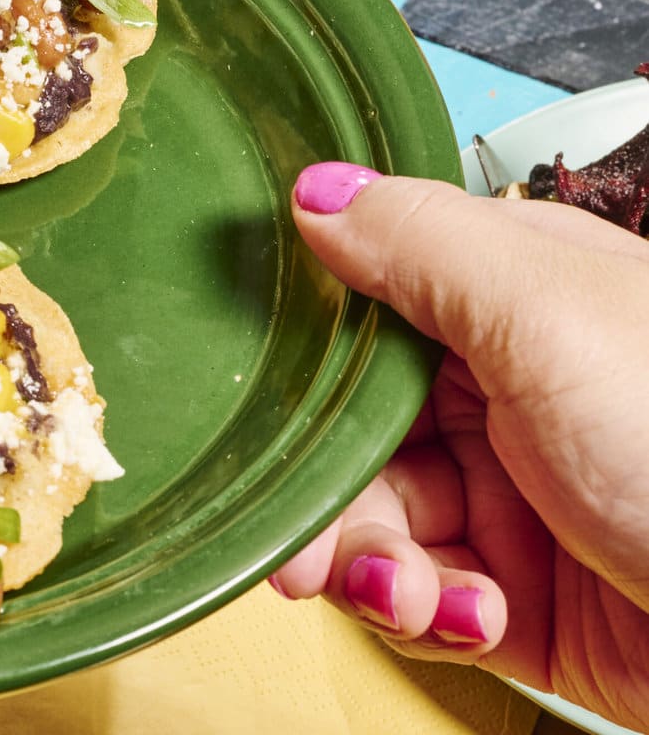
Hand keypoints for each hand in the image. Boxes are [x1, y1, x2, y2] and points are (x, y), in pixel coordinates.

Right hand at [270, 162, 648, 730]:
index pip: (365, 309)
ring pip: (367, 522)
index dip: (302, 358)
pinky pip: (413, 600)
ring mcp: (507, 499)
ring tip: (406, 593)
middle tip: (306, 542)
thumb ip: (423, 245)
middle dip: (323, 491)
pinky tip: (466, 616)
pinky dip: (422, 615)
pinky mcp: (512, 596)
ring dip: (369, 566)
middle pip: (348, 430)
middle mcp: (501, 397)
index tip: (253, 397)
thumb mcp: (554, 319)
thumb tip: (316, 191)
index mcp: (513, 305)